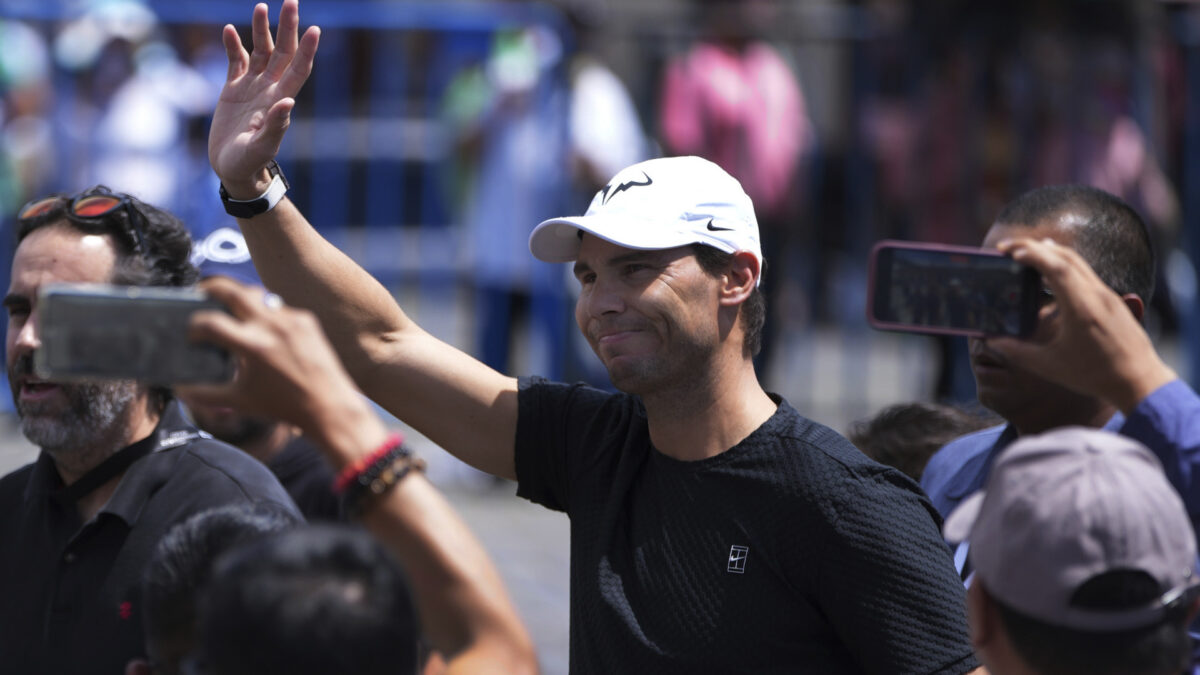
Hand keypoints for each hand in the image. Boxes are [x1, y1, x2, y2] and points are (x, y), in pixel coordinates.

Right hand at [179, 277, 383, 452]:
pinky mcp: (306, 320)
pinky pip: (279, 307)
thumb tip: (179, 388)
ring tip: (228, 305)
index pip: (210, 322)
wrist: (328, 405)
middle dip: (211, 287)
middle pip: (232, 290)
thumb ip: (205, 394)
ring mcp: (292, 320)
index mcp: (253, 346)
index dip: (194, 326)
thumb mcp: (239, 401)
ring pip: (257, 294)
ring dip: (239, 297)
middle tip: (201, 292)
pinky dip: (265, 313)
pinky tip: (260, 325)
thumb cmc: (283, 406)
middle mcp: (272, 326)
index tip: (191, 333)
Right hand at [209, 0, 319, 196]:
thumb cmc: (249, 163)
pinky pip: (236, 61)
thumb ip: (275, 126)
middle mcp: (269, 88)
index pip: (298, 68)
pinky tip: (230, 30)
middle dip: (287, 28)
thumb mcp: (261, 147)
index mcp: (280, 99)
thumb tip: (288, 101)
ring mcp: (252, 87)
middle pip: (282, 52)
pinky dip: (233, 45)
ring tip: (261, 7)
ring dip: (262, 29)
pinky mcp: (234, 89)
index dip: (306, 50)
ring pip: (261, 51)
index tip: (315, 29)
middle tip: (291, 1)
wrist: (232, 169)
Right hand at [987, 237, 1176, 411]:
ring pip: (1078, 263)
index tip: (1011, 253)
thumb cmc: (1095, 376)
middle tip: (1009, 248)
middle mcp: (1098, 296)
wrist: (1140, 381)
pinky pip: (1085, 275)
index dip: (1033, 255)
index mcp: (1082, 308)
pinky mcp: (1113, 301)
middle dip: (1035, 247)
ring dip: (1050, 254)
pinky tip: (1050, 278)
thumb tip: (992, 341)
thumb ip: (1017, 352)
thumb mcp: (1050, 366)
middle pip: (1066, 257)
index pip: (1057, 268)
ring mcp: (1108, 296)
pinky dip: (1064, 267)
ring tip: (1025, 255)